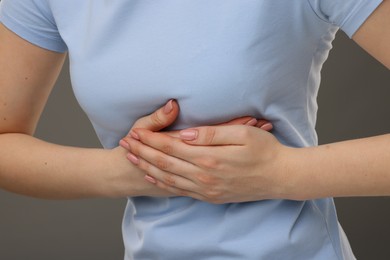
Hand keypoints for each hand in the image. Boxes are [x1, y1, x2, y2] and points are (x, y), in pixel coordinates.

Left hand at [113, 99, 272, 197]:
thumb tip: (186, 133)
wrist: (281, 178)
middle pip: (165, 162)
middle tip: (125, 144)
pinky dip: (163, 183)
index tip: (135, 131)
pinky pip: (180, 191)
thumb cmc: (265, 151)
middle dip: (143, 152)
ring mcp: (206, 189)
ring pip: (168, 178)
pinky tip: (153, 178)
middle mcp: (204, 176)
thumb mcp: (242, 134)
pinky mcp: (210, 196)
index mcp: (210, 158)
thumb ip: (212, 134)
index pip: (172, 146)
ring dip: (148, 167)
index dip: (152, 139)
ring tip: (132, 159)